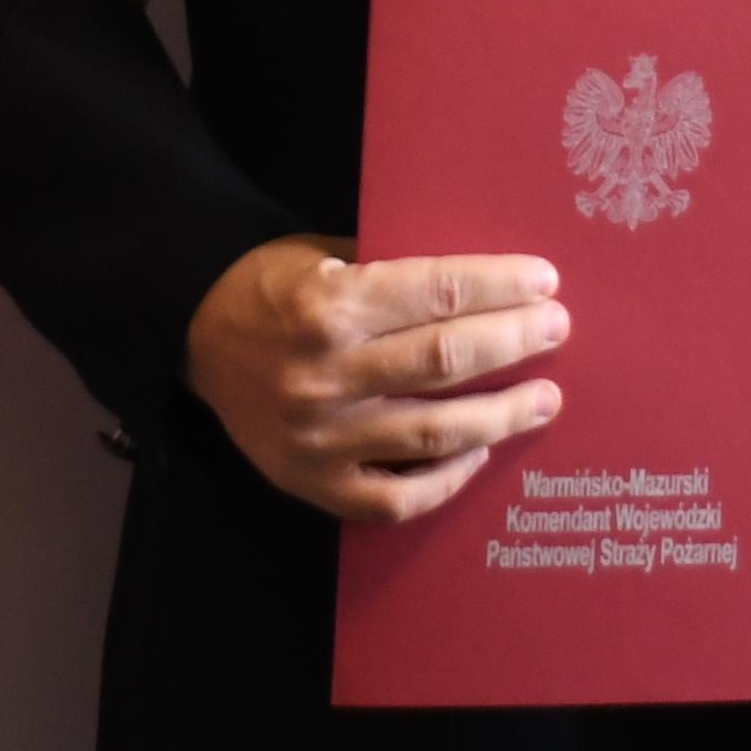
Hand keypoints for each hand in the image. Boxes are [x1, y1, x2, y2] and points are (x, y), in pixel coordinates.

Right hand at [182, 237, 567, 521]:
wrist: (193, 333)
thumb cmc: (271, 286)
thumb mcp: (323, 253)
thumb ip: (392, 268)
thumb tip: (485, 281)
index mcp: (330, 303)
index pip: (437, 291)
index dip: (499, 286)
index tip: (545, 280)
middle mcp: (326, 373)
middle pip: (445, 360)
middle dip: (514, 341)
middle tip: (557, 329)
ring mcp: (321, 437)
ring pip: (433, 432)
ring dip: (500, 414)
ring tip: (545, 399)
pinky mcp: (313, 482)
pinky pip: (396, 497)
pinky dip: (446, 479)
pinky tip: (480, 452)